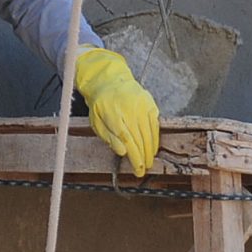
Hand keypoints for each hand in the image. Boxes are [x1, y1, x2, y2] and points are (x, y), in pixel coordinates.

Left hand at [74, 46, 162, 177]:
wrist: (110, 81)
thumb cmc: (101, 104)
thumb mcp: (96, 122)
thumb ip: (108, 137)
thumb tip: (123, 152)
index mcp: (113, 113)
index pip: (127, 140)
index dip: (135, 157)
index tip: (138, 170)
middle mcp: (129, 108)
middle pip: (140, 138)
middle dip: (143, 157)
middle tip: (144, 170)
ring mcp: (142, 104)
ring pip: (149, 132)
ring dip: (150, 150)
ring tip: (149, 162)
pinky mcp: (150, 103)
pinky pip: (155, 124)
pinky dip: (155, 138)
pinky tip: (153, 148)